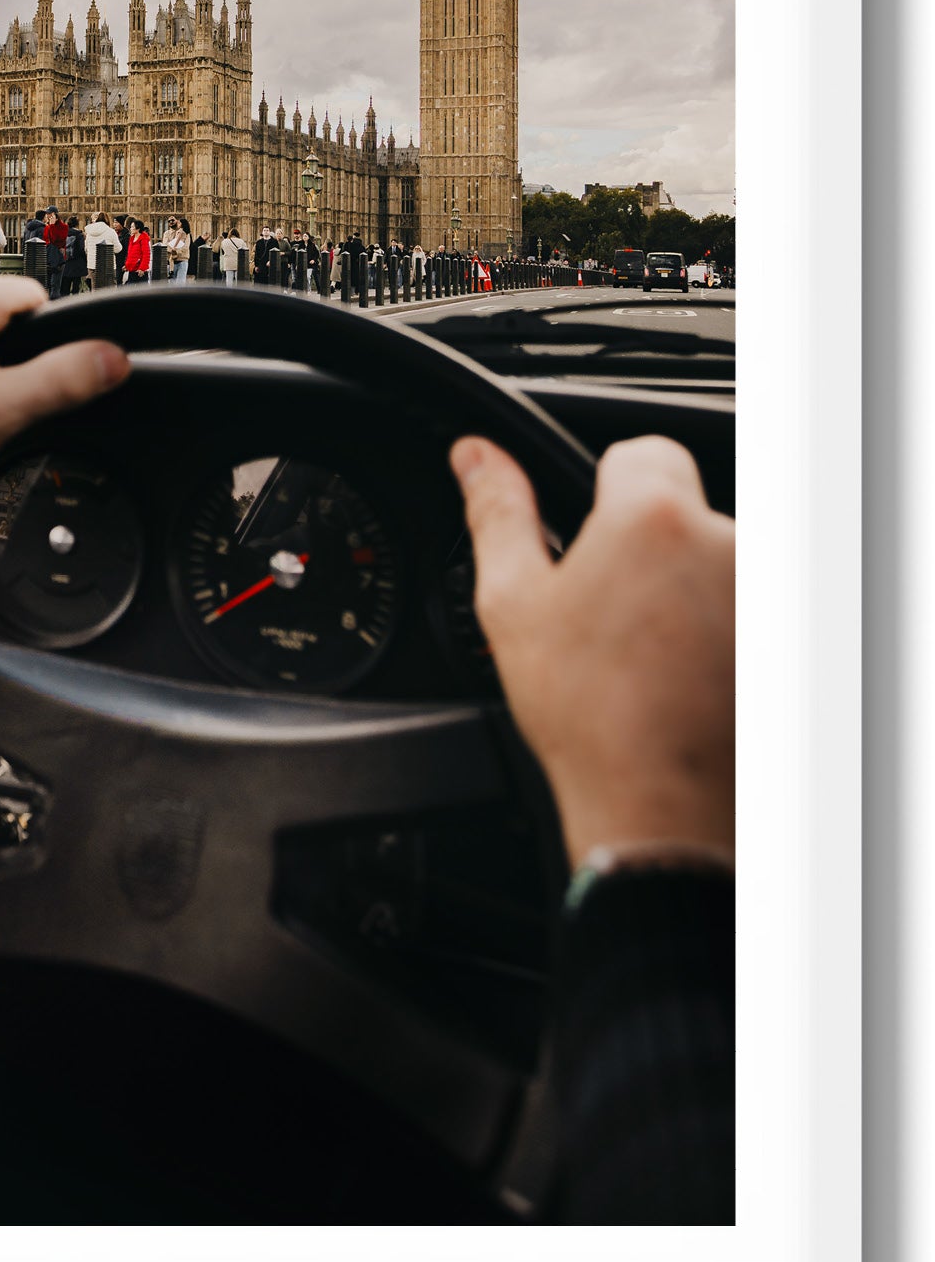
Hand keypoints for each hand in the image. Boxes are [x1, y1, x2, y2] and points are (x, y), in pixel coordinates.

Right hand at [449, 434, 733, 865]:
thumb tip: (475, 456)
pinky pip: (745, 610)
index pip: (643, 452)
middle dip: (650, 550)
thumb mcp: (514, 604)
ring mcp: (767, 593)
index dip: (608, 490)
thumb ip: (498, 513)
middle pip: (684, 513)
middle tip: (613, 614)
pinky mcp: (786, 638)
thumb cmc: (588, 715)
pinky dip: (723, 631)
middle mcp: (729, 542)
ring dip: (691, 591)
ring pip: (718, 563)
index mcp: (654, 517)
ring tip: (653, 658)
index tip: (595, 539)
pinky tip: (689, 677)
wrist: (662, 809)